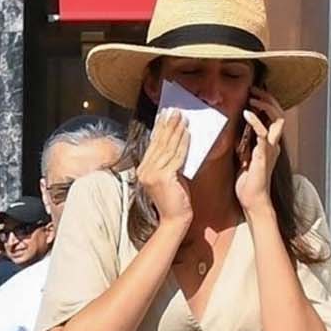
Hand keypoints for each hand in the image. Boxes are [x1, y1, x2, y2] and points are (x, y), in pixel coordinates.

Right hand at [135, 110, 193, 229]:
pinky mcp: (163, 177)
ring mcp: (152, 174)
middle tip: (176, 111)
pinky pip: (176, 156)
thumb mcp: (170, 176)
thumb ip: (170, 161)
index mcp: (142, 170)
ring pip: (168, 148)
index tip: (166, 114)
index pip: (153, 145)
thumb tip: (178, 140)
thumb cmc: (175, 199)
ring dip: (177, 131)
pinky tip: (188, 133)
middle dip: (169, 125)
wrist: (175, 219)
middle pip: (159, 143)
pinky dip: (183, 144)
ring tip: (183, 118)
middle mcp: (144, 171)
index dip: (160, 128)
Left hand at [233, 91, 285, 220]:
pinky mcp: (263, 155)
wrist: (253, 201)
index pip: (274, 118)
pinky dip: (256, 120)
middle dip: (269, 99)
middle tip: (254, 90)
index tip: (253, 94)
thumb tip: (233, 132)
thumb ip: (243, 144)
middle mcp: (273, 144)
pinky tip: (247, 113)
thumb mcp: (243, 158)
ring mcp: (270, 149)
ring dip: (266, 105)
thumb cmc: (248, 183)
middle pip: (280, 114)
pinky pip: (263, 133)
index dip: (266, 103)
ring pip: (278, 119)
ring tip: (253, 97)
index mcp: (269, 144)